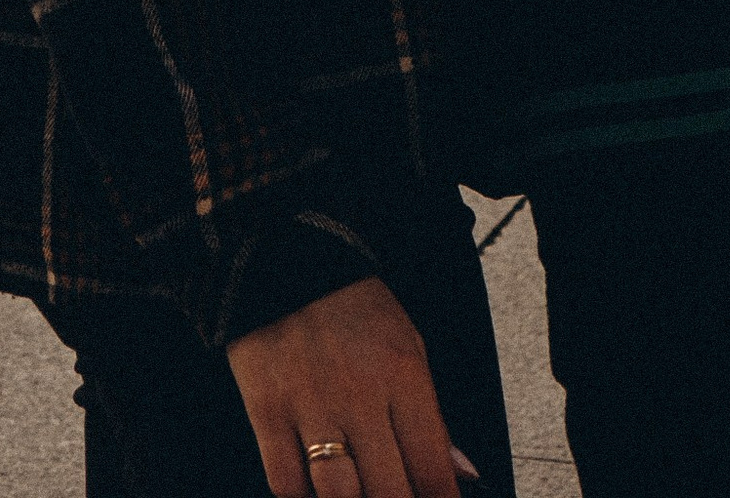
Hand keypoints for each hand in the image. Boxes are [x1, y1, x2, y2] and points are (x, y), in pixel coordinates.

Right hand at [226, 276, 473, 496]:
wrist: (285, 255)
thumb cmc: (353, 307)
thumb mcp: (408, 346)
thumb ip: (433, 418)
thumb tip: (462, 474)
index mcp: (402, 376)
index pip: (432, 468)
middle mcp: (358, 394)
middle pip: (389, 491)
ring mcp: (309, 404)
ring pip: (337, 495)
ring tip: (360, 496)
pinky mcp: (266, 408)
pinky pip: (285, 482)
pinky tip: (315, 494)